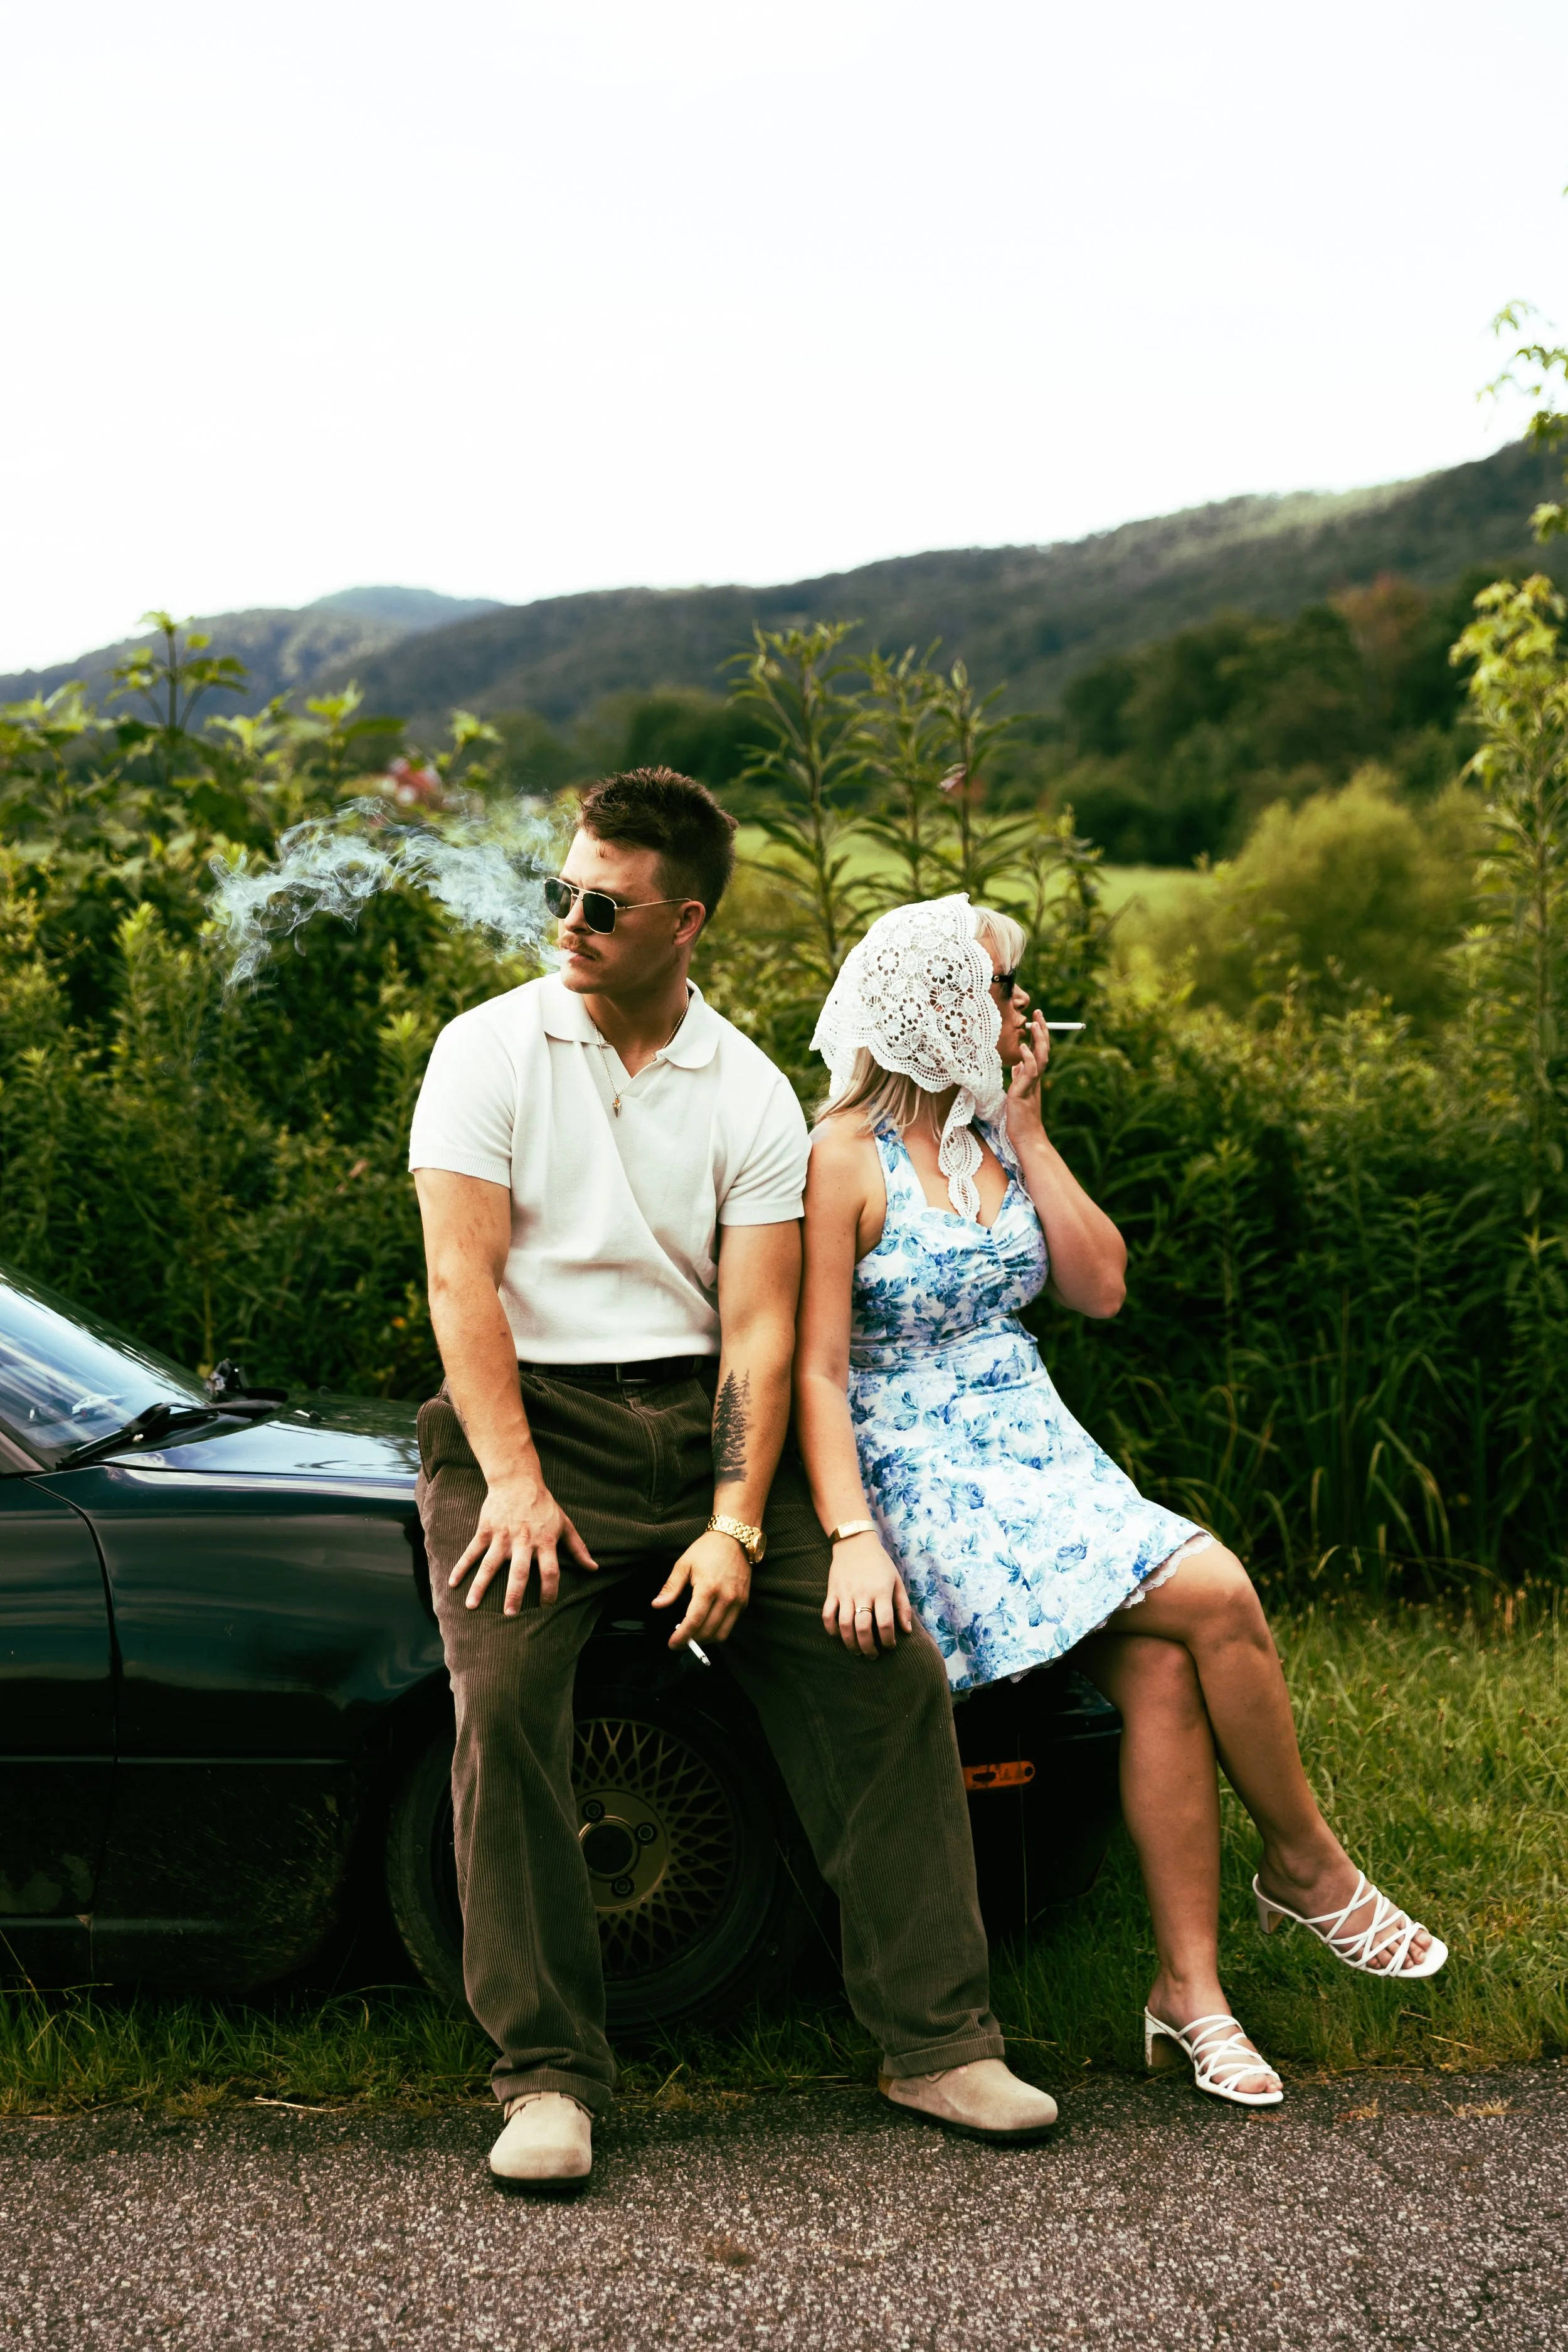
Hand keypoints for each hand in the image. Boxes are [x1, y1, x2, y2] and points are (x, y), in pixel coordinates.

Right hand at [449, 1468, 597, 1614]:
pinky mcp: (486, 1530)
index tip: (546, 1607)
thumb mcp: (565, 1524)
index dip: (550, 1590)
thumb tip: (594, 1568)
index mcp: (544, 1542)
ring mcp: (502, 1536)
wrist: (518, 1480)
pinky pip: (472, 1551)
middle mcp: (523, 1541)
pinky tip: (452, 1583)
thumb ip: (578, 1548)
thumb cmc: (544, 1506)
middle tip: (509, 1614)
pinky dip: (461, 1566)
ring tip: (471, 1606)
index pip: (550, 1570)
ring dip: (480, 1586)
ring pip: (490, 1565)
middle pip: (520, 1571)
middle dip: (514, 1594)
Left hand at [653, 1527, 751, 1648]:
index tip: (672, 1644)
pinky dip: (717, 1631)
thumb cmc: (707, 1549)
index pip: (694, 1621)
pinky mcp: (744, 1602)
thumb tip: (657, 1605)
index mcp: (708, 1587)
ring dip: (705, 1640)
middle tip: (680, 1640)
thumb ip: (671, 1587)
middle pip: (707, 1631)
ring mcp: (737, 1601)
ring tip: (693, 1635)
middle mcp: (726, 1597)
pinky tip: (706, 1625)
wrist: (735, 1538)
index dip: (681, 1636)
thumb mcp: (684, 1564)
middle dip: (691, 1641)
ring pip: (721, 1634)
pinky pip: (730, 1625)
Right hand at [821, 1530, 915, 1656]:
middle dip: (868, 1647)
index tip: (890, 1646)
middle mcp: (862, 1593)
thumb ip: (903, 1606)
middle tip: (873, 1655)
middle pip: (863, 1628)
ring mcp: (845, 1593)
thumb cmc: (880, 1564)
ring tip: (857, 1651)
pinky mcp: (832, 1591)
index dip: (888, 1640)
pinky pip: (827, 1614)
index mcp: (881, 1591)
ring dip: (850, 1643)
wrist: (855, 1542)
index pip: (885, 1623)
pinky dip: (831, 1629)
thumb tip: (907, 1630)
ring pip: (844, 1625)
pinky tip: (838, 1636)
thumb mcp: (897, 1581)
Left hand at [1004, 1010, 1051, 1142]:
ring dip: (1039, 1039)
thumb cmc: (1020, 1118)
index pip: (1038, 1051)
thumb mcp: (1018, 1092)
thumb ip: (1019, 1078)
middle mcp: (1036, 1078)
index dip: (1038, 1035)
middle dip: (1041, 1030)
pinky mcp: (1024, 1092)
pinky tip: (1024, 1047)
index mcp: (1034, 1077)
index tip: (1036, 1018)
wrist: (1026, 1137)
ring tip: (1035, 1023)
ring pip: (1040, 1057)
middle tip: (1038, 1012)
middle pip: (1043, 1049)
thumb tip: (1017, 1065)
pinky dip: (1028, 1058)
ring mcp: (1031, 1085)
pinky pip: (1030, 1072)